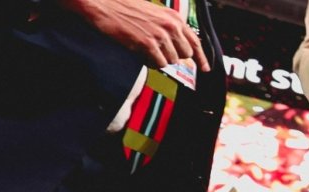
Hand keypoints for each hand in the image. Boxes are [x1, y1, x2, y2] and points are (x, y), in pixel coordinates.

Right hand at [63, 0, 203, 69]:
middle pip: (184, 54)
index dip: (201, 58)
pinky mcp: (147, 44)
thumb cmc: (126, 7)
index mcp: (174, 18)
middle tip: (157, 51)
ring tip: (145, 48)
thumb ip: (169, 28)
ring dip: (159, 59)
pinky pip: (158, 64)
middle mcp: (171, 26)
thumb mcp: (154, 13)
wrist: (103, 3)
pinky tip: (141, 53)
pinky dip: (150, 62)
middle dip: (173, 56)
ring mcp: (160, 35)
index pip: (195, 42)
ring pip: (171, 61)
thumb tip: (180, 48)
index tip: (205, 68)